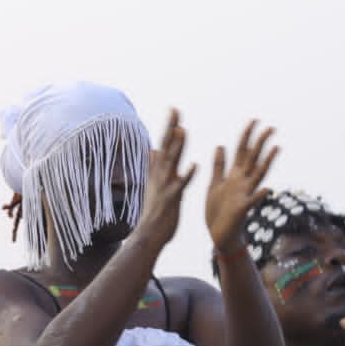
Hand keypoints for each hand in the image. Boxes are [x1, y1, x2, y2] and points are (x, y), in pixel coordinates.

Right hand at [132, 109, 195, 248]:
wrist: (149, 234)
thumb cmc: (155, 211)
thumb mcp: (154, 184)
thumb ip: (154, 166)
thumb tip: (153, 149)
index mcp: (159, 171)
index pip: (164, 144)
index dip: (169, 127)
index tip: (174, 110)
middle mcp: (160, 175)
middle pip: (166, 147)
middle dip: (171, 128)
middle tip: (176, 110)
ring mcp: (165, 186)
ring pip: (172, 162)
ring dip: (177, 147)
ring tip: (182, 130)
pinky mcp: (172, 199)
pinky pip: (181, 185)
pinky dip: (187, 175)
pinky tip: (195, 165)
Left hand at [204, 120, 279, 252]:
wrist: (218, 235)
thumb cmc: (217, 211)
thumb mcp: (214, 185)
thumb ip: (218, 166)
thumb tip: (220, 145)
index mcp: (234, 176)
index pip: (242, 151)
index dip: (247, 136)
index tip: (254, 121)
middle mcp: (242, 183)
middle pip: (253, 159)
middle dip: (261, 144)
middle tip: (271, 128)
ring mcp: (244, 195)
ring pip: (258, 175)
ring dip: (267, 162)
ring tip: (276, 149)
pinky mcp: (242, 209)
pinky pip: (252, 201)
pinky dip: (259, 196)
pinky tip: (267, 189)